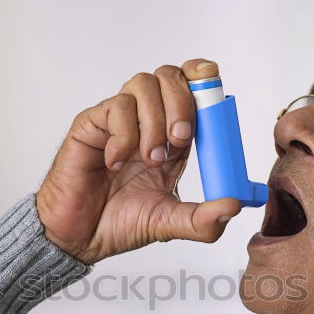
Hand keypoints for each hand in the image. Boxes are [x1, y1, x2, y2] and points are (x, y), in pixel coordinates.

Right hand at [35, 59, 242, 264]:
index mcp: (172, 137)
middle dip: (182, 103)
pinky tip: (116, 161)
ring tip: (147, 157)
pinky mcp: (92, 124)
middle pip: (171, 76)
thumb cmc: (119, 224)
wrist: (79, 237)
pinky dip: (124, 134)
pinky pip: (115, 107)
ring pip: (143, 83)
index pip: (192, 88)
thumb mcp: (170, 223)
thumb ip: (203, 220)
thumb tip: (234, 206)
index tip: (214, 95)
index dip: (205, 80)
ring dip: (153, 120)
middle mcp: (147, 121)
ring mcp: (119, 120)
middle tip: (178, 140)